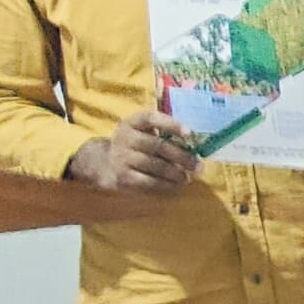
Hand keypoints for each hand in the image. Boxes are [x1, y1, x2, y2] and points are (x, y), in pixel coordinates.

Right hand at [69, 110, 200, 191]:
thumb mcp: (143, 132)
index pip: (150, 118)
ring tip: (188, 178)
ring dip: (176, 173)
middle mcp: (125, 137)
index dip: (171, 124)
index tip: (189, 133)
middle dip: (182, 156)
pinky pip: (148, 181)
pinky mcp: (123, 176)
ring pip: (155, 165)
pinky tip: (175, 185)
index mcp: (132, 122)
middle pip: (157, 146)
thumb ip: (165, 132)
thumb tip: (197, 141)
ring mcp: (122, 157)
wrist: (105, 163)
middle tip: (198, 165)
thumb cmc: (136, 145)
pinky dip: (166, 184)